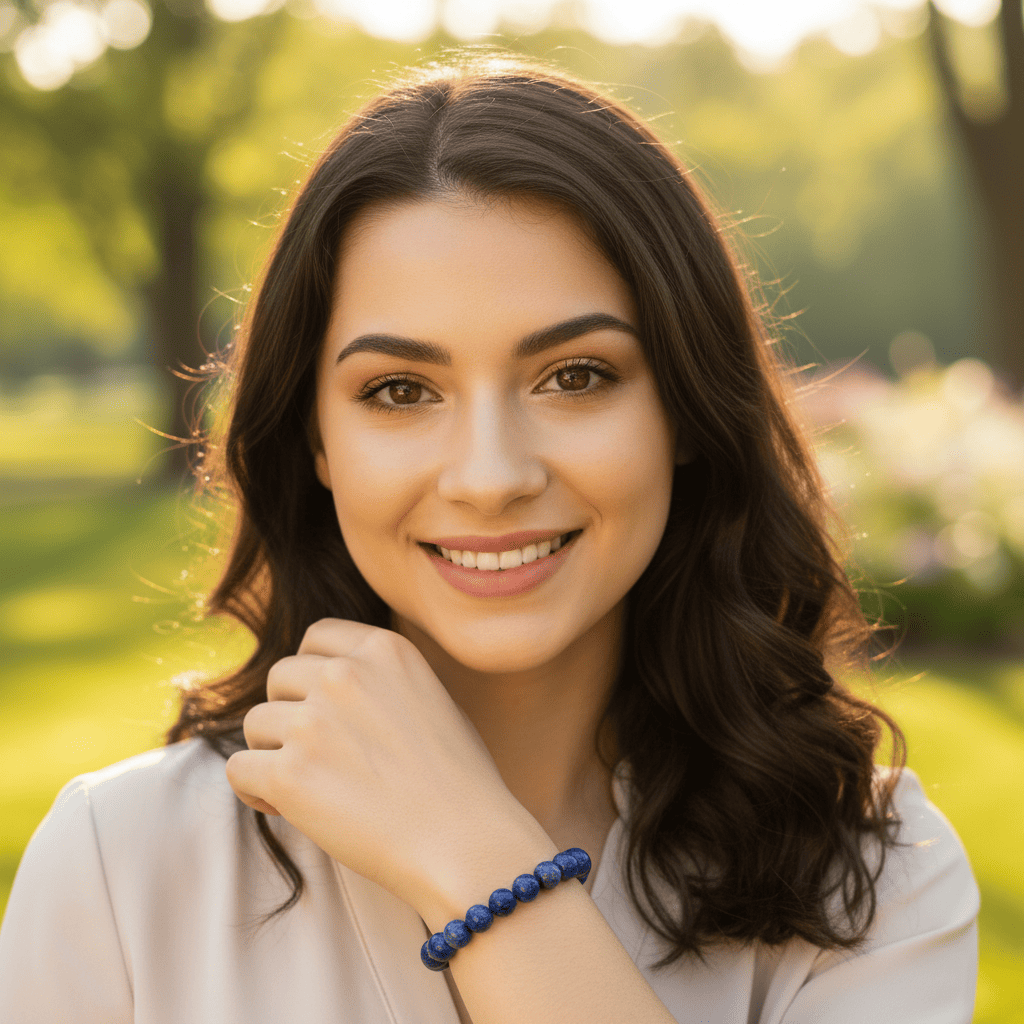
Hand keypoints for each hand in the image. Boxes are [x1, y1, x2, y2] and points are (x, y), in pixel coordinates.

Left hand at [225, 618, 527, 909]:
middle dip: (289, 712)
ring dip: (272, 753)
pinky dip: (255, 793)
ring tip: (307, 785)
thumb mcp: (433, 697)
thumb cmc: (459, 781)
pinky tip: (285, 808)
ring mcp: (314, 722)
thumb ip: (384, 680)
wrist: (465, 842)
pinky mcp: (290, 774)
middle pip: (279, 677)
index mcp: (384, 650)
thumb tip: (335, 683)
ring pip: (255, 724)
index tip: (320, 703)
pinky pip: (240, 771)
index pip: (317, 636)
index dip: (311, 671)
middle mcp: (345, 674)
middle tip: (314, 752)